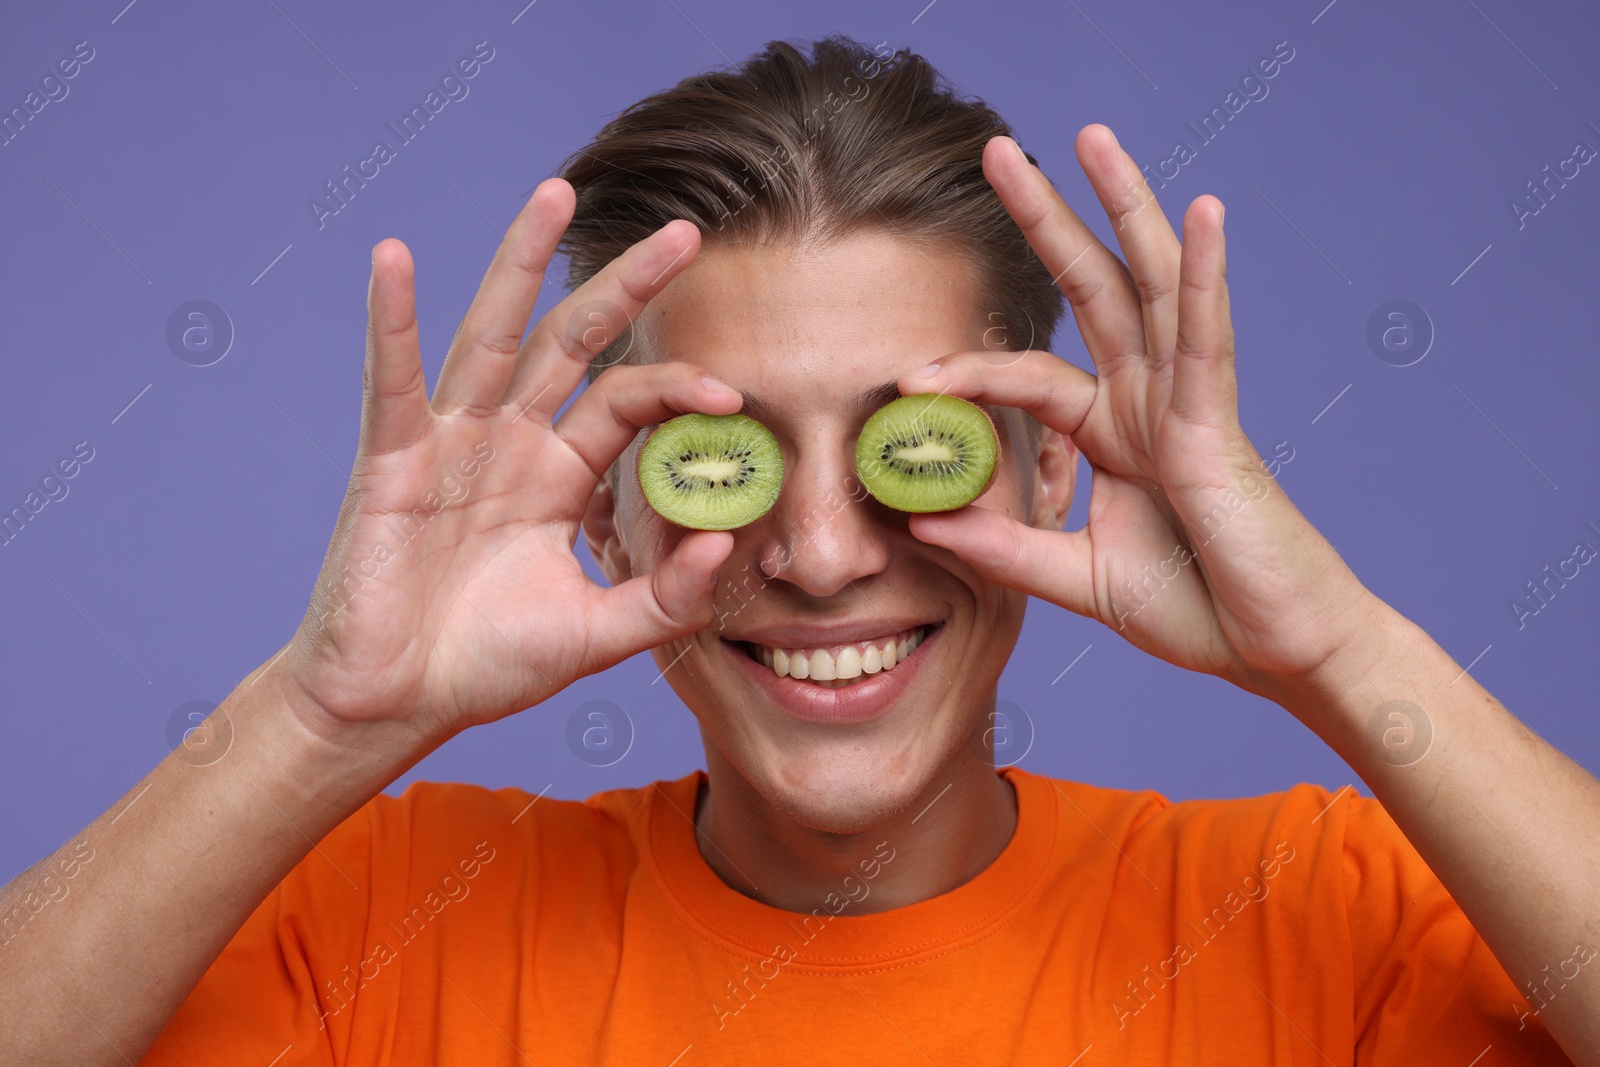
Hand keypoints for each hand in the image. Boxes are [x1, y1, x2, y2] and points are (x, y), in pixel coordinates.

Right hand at [273, 180, 738, 749]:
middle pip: (573, 342)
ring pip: (492, 335)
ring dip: (520, 263)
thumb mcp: (596, 635)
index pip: (628, 403)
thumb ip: (664, 598)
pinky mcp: (391, 461)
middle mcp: (511, 442)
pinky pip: (393, 382)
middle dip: (625, 286)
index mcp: (560, 474)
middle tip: (684, 231)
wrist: (397, 703)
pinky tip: (394, 260)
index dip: (678, 387)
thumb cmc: (488, 664)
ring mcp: (450, 443)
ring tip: (555, 192)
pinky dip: (392, 322)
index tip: (734, 391)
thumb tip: (727, 542)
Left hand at [898, 125, 1374, 697]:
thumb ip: (1008, 548)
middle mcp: (1149, 401)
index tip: (903, 382)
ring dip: (1125, 208)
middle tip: (996, 151)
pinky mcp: (1219, 426)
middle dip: (1048, 218)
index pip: (1030, 377)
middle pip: (1093, 289)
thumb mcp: (1080, 578)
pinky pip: (1208, 339)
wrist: (1273, 651)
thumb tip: (924, 522)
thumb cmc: (1197, 609)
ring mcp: (1187, 404)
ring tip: (1091, 137)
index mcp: (1115, 432)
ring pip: (1153, 286)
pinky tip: (1200, 210)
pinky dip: (1206, 273)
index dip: (969, 369)